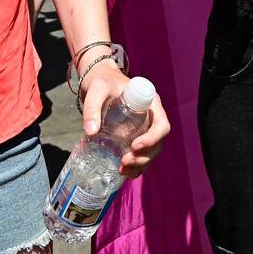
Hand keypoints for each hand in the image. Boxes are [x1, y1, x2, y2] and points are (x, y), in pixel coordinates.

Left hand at [78, 60, 169, 179]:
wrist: (98, 81)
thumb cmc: (101, 81)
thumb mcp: (96, 90)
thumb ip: (92, 107)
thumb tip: (90, 132)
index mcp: (150, 103)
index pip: (161, 125)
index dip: (153, 138)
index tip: (134, 146)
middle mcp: (151, 117)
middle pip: (158, 143)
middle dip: (144, 156)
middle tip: (124, 161)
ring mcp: (144, 129)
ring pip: (150, 152)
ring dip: (140, 165)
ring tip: (122, 171)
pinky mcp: (135, 137)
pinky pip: (140, 155)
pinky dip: (134, 167)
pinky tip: (122, 172)